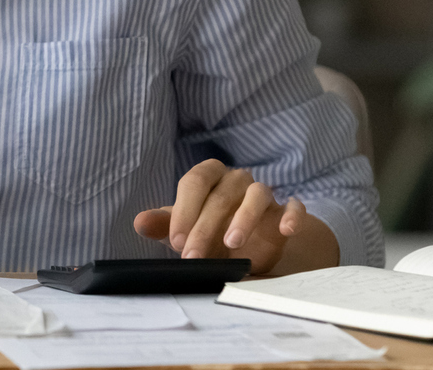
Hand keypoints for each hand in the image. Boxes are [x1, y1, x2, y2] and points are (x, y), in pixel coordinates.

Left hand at [133, 159, 306, 273]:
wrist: (245, 244)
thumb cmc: (207, 229)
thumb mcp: (183, 228)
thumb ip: (163, 223)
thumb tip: (140, 222)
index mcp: (209, 175)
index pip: (194, 181)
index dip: (184, 210)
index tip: (176, 240)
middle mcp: (236, 179)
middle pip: (221, 195)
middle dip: (204, 227)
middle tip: (193, 256)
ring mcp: (262, 193)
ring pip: (257, 195)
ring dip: (244, 217)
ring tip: (232, 243)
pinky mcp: (284, 210)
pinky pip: (293, 206)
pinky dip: (291, 215)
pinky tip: (286, 230)